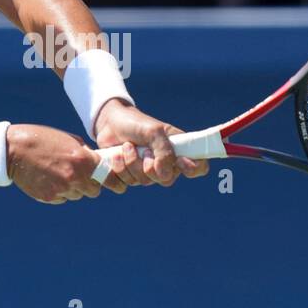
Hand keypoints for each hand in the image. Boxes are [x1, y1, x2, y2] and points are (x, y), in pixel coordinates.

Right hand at [6, 124, 127, 204]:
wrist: (14, 150)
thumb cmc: (43, 139)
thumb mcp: (69, 140)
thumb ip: (85, 153)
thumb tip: (97, 164)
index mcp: (83, 160)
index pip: (107, 178)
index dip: (110, 180)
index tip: (112, 183)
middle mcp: (75, 177)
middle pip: (94, 191)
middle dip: (89, 184)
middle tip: (79, 175)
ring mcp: (62, 189)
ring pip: (77, 195)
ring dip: (74, 188)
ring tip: (59, 173)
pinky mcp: (49, 197)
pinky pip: (63, 198)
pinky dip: (60, 192)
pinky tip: (49, 179)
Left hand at [92, 100, 209, 186]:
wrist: (109, 122)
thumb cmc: (136, 123)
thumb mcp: (153, 131)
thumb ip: (163, 151)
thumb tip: (164, 175)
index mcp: (178, 150)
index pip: (198, 167)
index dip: (192, 169)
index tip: (180, 161)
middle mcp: (165, 164)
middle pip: (166, 180)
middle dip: (150, 165)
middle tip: (143, 150)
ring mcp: (146, 172)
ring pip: (143, 182)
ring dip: (131, 163)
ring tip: (126, 146)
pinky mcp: (129, 177)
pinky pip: (124, 185)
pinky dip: (118, 171)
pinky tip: (115, 157)